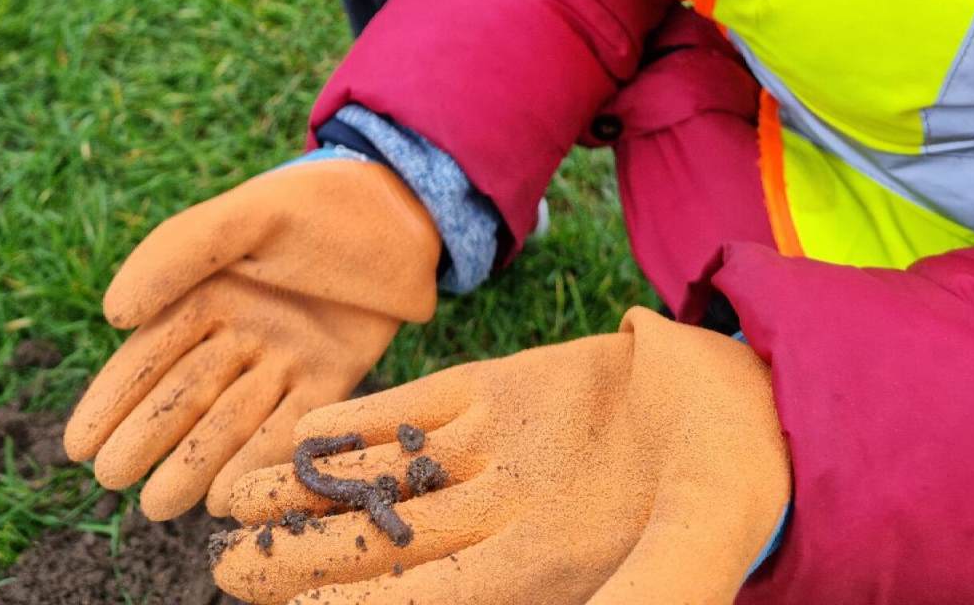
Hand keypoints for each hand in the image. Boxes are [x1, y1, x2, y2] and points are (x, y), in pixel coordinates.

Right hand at [63, 161, 439, 520]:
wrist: (405, 207)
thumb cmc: (319, 202)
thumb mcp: (248, 214)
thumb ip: (179, 253)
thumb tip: (113, 314)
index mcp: (209, 294)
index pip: (149, 354)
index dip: (112, 399)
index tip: (78, 444)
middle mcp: (240, 334)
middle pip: (183, 395)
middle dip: (146, 437)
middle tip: (113, 476)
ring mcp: (284, 360)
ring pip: (229, 420)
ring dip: (193, 462)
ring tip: (159, 503)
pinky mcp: (331, 379)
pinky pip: (288, 427)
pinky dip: (258, 459)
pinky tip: (226, 493)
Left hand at [212, 305, 791, 603]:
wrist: (753, 394)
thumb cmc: (739, 478)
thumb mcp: (696, 549)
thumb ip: (646, 597)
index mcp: (540, 564)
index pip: (425, 598)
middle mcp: (502, 514)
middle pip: (382, 541)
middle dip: (302, 555)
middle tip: (219, 564)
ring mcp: (498, 449)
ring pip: (384, 474)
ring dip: (310, 484)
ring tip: (233, 492)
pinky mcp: (505, 389)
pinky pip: (416, 409)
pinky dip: (359, 419)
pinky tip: (301, 426)